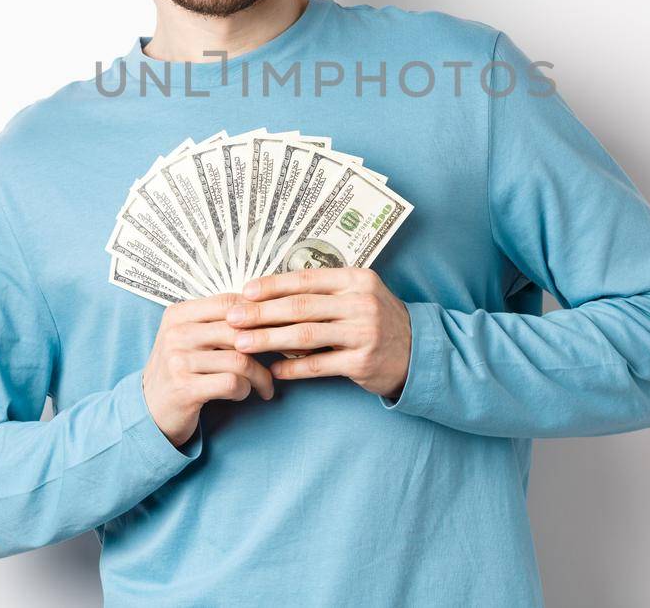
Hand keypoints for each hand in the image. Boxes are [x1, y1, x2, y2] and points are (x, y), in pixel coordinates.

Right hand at [142, 292, 275, 447]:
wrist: (149, 411)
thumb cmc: (180, 372)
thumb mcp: (191, 340)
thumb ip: (219, 323)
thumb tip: (268, 311)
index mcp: (179, 314)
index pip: (229, 301)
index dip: (261, 312)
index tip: (281, 325)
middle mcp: (176, 333)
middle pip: (239, 329)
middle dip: (269, 344)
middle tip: (286, 356)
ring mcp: (178, 360)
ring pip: (240, 358)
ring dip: (260, 375)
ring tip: (264, 384)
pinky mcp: (184, 388)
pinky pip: (232, 383)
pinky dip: (245, 390)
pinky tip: (242, 394)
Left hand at [225, 268, 410, 399]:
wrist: (418, 351)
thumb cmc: (376, 320)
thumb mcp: (357, 294)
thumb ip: (323, 292)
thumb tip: (271, 293)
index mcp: (356, 279)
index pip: (305, 280)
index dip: (272, 286)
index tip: (244, 292)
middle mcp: (361, 302)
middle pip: (300, 307)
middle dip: (261, 313)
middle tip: (232, 319)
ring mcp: (364, 333)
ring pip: (305, 335)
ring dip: (269, 339)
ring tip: (242, 344)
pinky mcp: (363, 362)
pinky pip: (319, 365)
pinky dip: (293, 368)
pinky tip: (272, 370)